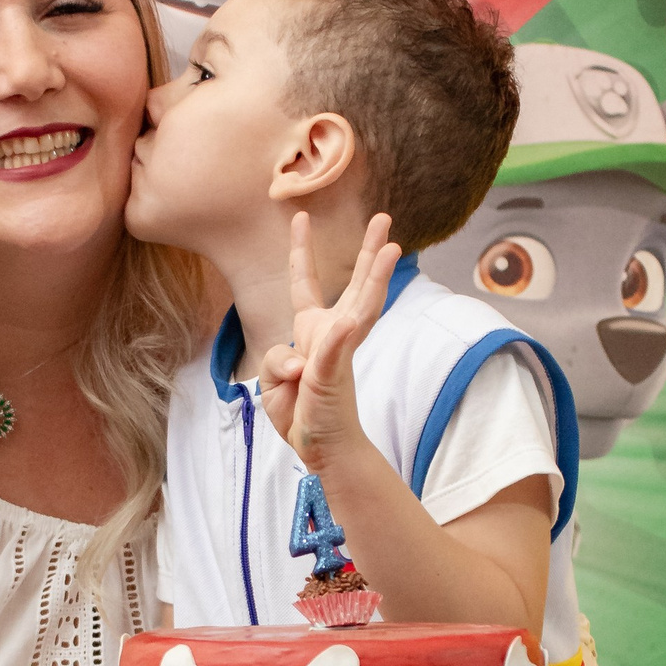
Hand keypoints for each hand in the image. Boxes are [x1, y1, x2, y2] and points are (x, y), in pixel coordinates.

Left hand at [257, 211, 402, 467]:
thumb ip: (277, 361)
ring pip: (362, 308)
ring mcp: (339, 352)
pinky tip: (345, 324)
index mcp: (315, 331)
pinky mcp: (336, 373)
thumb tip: (297, 361)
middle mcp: (333, 336)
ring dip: (376, 277)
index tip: (301, 217)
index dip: (302, 250)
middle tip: (385, 219)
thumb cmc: (300, 412)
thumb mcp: (273, 380)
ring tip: (393, 249)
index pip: (306, 283)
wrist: (320, 447)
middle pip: (355, 285)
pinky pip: (333, 353)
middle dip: (370, 251)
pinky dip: (336, 342)